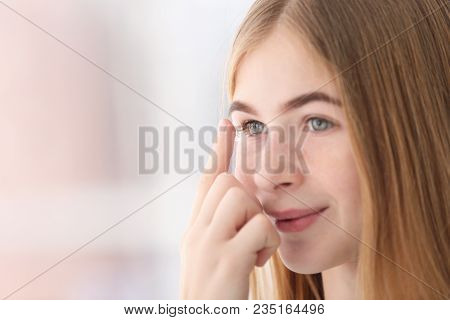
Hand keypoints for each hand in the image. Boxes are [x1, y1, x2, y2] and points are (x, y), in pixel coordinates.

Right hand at [179, 118, 279, 298]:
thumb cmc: (216, 294)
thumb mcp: (213, 256)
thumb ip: (223, 226)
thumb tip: (244, 196)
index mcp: (194, 230)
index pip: (206, 178)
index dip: (219, 149)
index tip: (228, 121)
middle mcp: (196, 232)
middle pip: (227, 182)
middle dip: (247, 198)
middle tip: (251, 230)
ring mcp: (208, 245)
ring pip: (240, 196)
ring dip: (257, 220)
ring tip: (254, 250)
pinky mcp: (226, 260)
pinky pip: (259, 226)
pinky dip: (267, 243)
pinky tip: (257, 262)